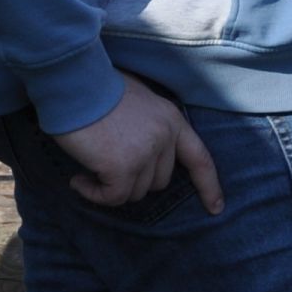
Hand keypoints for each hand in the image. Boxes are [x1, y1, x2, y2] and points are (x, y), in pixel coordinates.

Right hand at [53, 74, 223, 212]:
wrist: (75, 84)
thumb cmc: (98, 89)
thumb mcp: (138, 102)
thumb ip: (149, 127)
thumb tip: (142, 155)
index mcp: (172, 120)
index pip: (200, 159)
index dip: (208, 186)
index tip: (216, 208)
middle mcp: (165, 137)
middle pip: (159, 182)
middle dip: (133, 180)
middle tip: (106, 165)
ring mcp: (146, 152)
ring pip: (135, 192)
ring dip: (111, 186)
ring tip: (90, 166)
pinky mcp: (123, 167)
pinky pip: (113, 197)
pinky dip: (94, 194)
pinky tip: (78, 180)